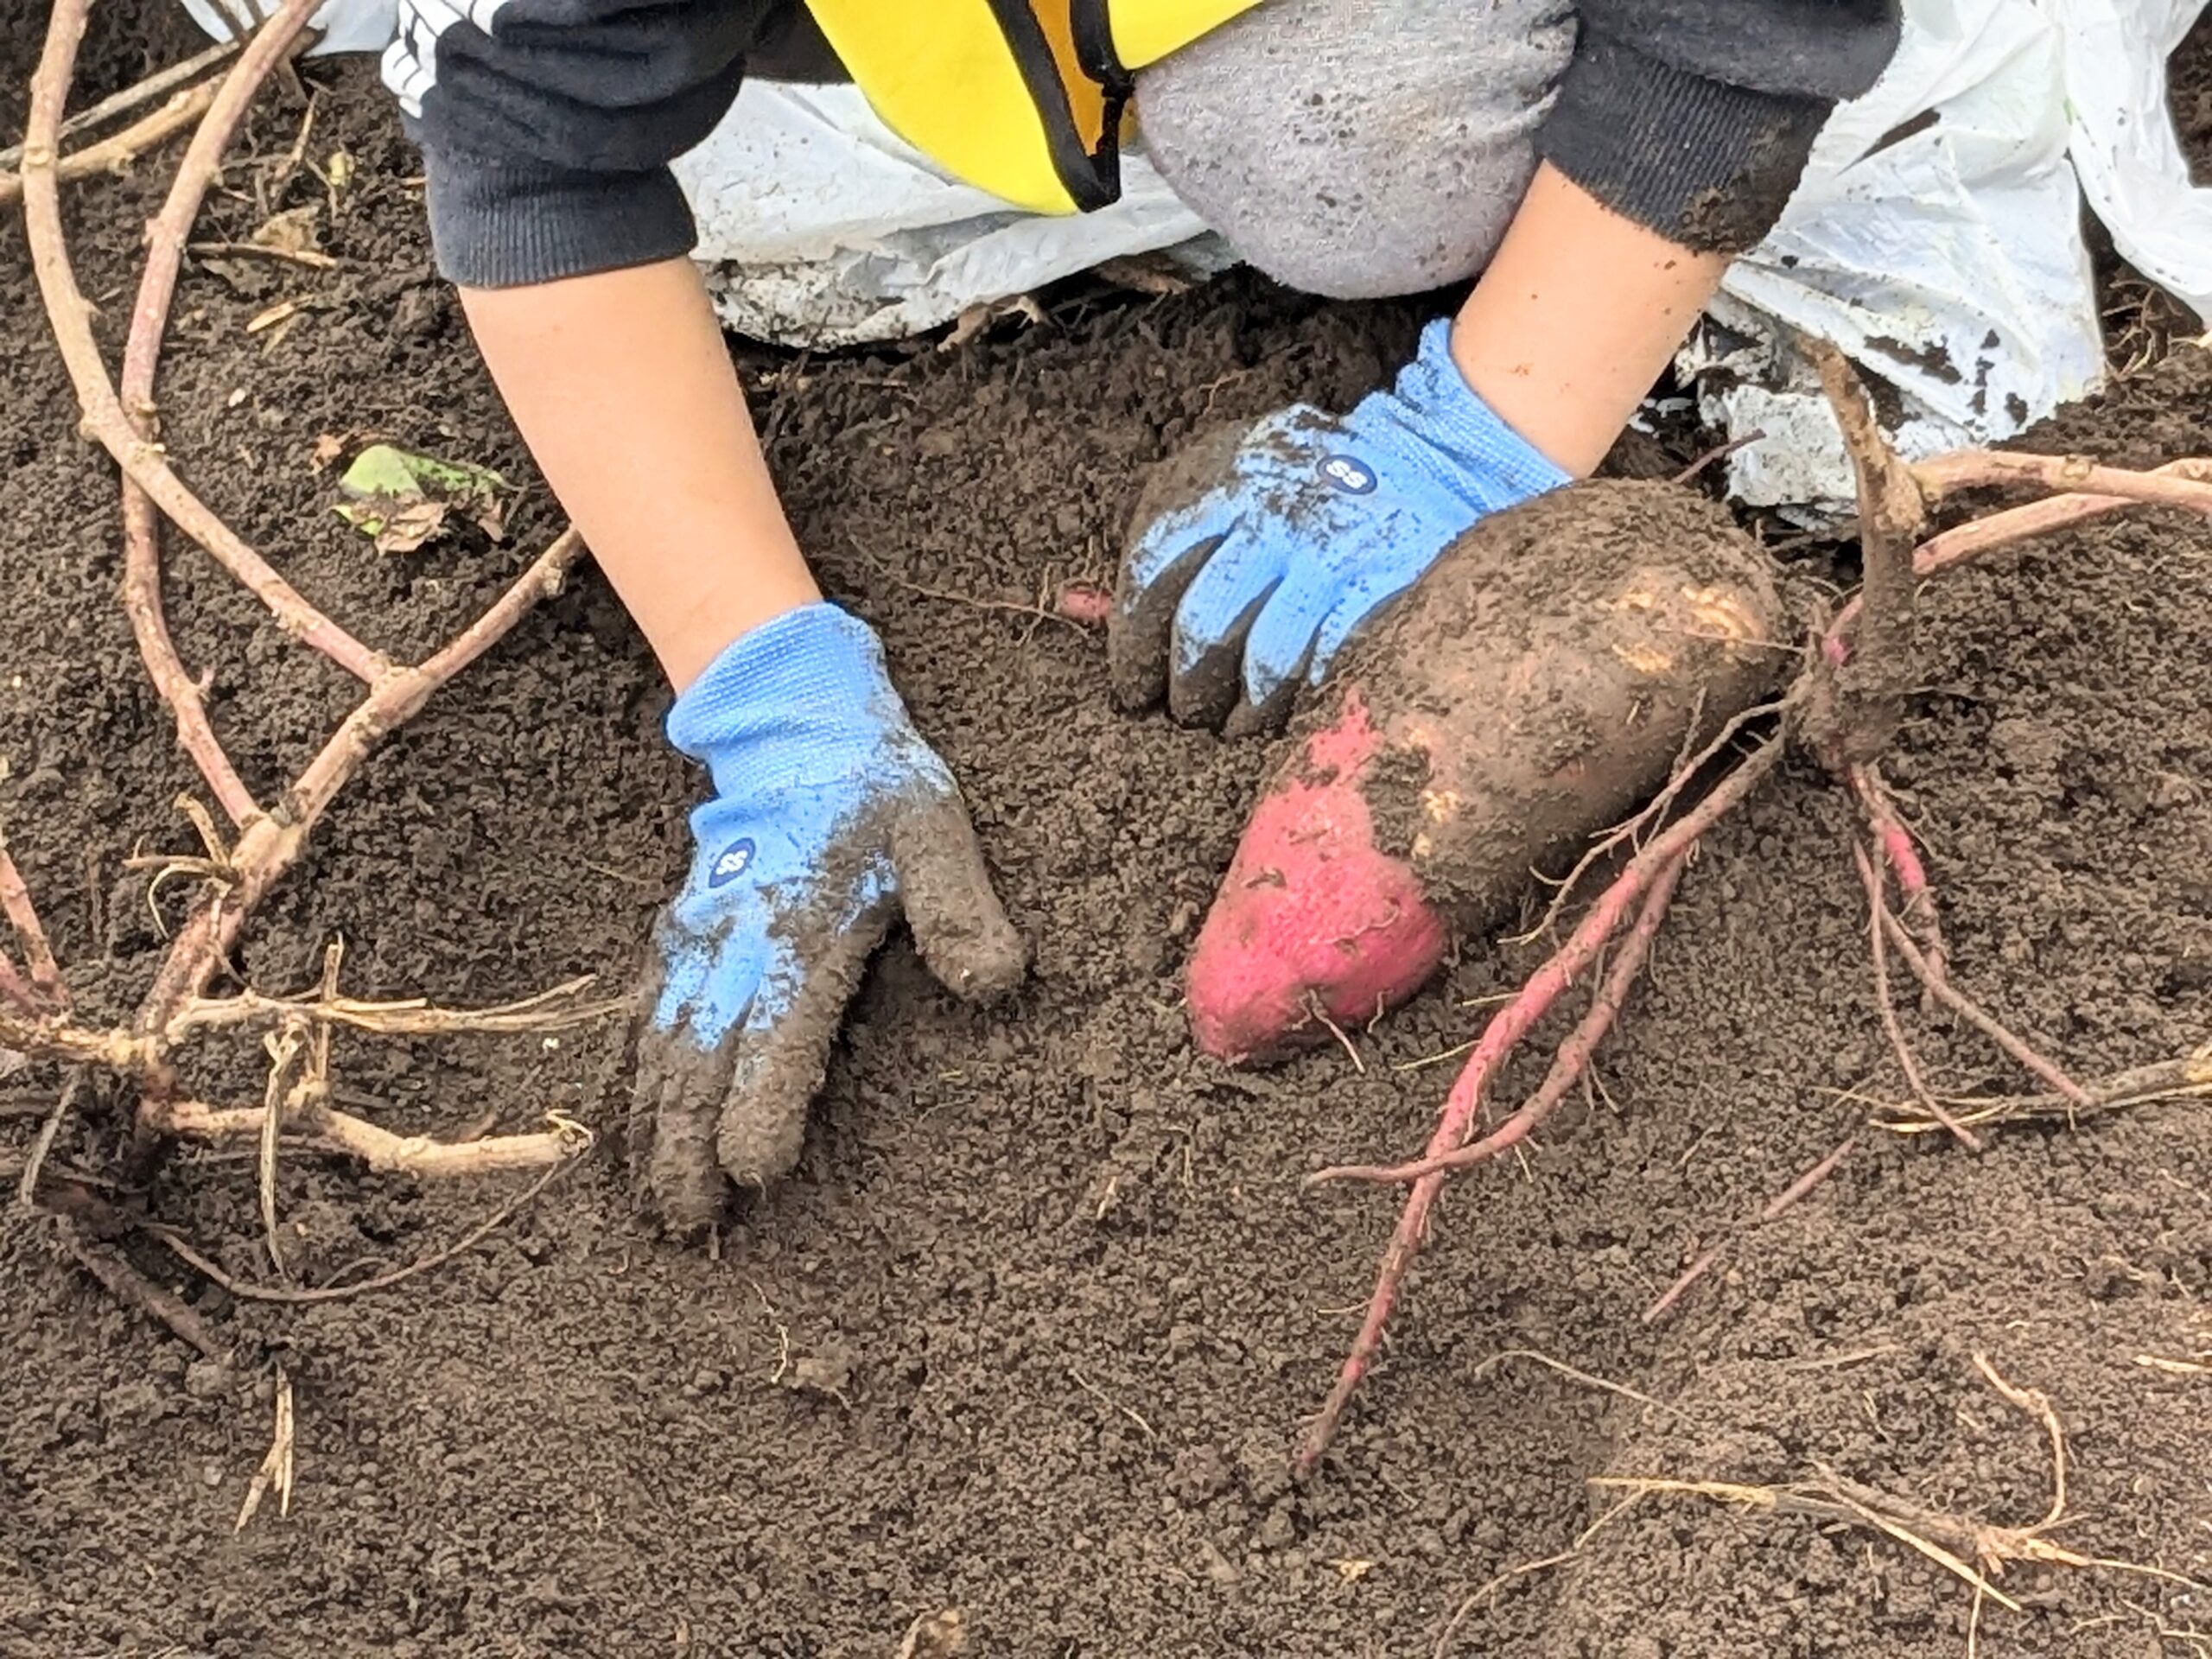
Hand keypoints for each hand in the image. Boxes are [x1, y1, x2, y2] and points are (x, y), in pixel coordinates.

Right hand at [632, 603, 1025, 1227]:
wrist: (795, 730)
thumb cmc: (876, 791)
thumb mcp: (936, 830)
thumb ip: (961, 905)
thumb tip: (996, 982)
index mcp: (804, 924)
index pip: (779, 1025)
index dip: (762, 1099)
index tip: (753, 1170)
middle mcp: (737, 940)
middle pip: (703, 1055)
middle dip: (691, 1142)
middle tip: (691, 1220)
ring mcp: (696, 941)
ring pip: (664, 1047)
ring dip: (657, 1127)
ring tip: (660, 1203)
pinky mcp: (676, 940)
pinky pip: (644, 1019)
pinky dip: (634, 1081)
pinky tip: (632, 1132)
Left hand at [1108, 318, 1568, 732]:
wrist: (1440, 458)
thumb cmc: (1310, 486)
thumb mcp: (1232, 486)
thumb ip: (1165, 546)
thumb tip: (1075, 611)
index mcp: (1229, 481)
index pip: (1155, 567)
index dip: (1132, 639)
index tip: (1130, 686)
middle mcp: (1277, 515)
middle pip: (1204, 623)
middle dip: (1184, 684)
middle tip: (1183, 713)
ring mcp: (1334, 554)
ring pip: (1265, 656)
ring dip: (1240, 708)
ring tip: (1231, 725)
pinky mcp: (1385, 590)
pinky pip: (1327, 667)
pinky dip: (1299, 701)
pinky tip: (1287, 714)